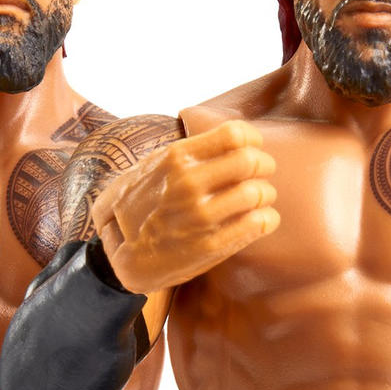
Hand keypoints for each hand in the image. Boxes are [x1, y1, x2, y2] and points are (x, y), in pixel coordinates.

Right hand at [91, 119, 279, 293]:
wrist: (122, 256)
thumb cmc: (141, 206)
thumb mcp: (153, 167)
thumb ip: (188, 151)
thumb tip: (232, 136)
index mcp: (176, 158)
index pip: (234, 134)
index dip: (252, 139)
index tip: (251, 148)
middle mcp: (188, 183)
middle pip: (251, 161)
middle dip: (264, 165)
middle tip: (261, 173)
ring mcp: (200, 215)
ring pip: (258, 192)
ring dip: (265, 194)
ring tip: (259, 199)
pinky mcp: (211, 245)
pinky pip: (259, 223)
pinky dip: (267, 219)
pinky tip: (260, 220)